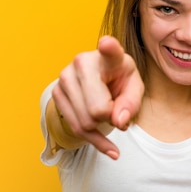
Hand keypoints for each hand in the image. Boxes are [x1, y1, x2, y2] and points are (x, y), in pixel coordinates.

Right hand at [51, 36, 143, 158]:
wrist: (98, 79)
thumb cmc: (119, 80)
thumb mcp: (134, 88)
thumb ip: (132, 104)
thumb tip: (118, 121)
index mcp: (109, 56)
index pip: (109, 50)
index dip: (108, 47)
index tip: (107, 43)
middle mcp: (82, 62)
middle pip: (97, 109)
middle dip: (110, 119)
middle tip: (116, 109)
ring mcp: (65, 77)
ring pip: (84, 122)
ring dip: (101, 129)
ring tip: (110, 118)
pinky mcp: (56, 93)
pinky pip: (75, 128)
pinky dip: (94, 141)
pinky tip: (108, 148)